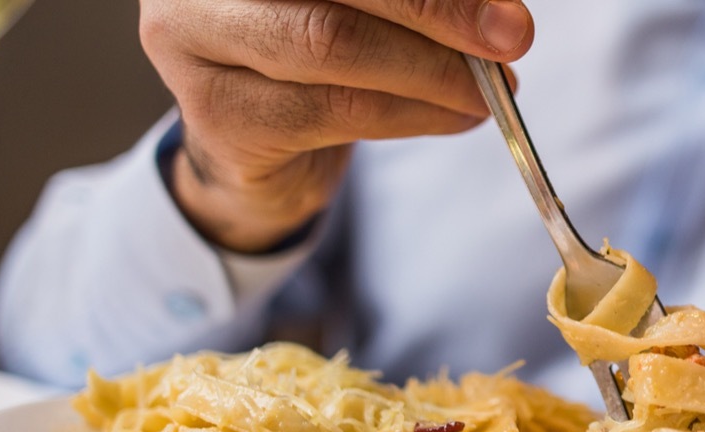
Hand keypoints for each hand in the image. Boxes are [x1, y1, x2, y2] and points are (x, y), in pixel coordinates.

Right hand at [139, 0, 533, 250]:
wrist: (254, 146)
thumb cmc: (314, 51)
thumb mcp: (363, 5)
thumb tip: (497, 8)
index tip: (506, 7)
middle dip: (439, 11)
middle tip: (511, 41)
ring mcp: (193, 40)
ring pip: (335, 46)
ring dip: (432, 72)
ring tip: (488, 92)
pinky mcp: (216, 115)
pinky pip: (334, 111)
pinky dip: (412, 114)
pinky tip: (455, 117)